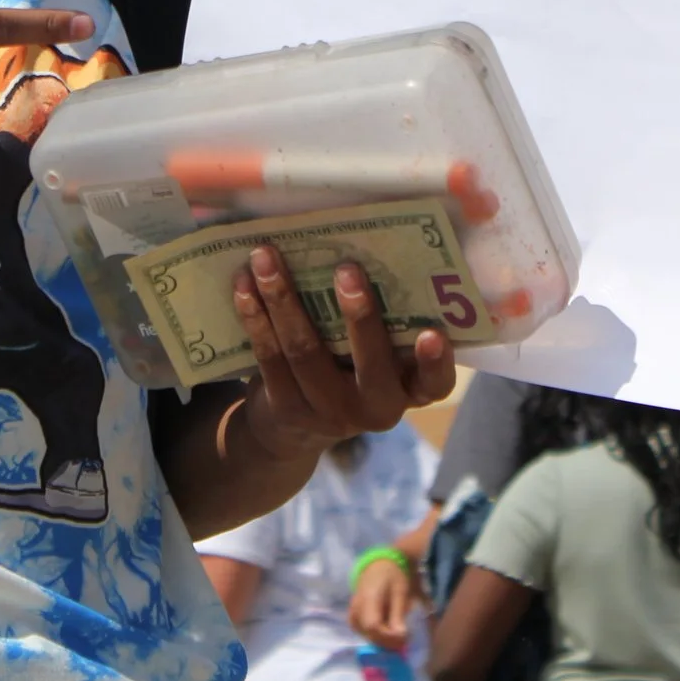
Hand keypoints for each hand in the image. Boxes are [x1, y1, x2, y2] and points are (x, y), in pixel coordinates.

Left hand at [231, 248, 456, 461]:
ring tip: (267, 257)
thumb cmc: (349, 374)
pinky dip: (255, 318)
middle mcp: (374, 408)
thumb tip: (365, 248)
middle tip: (347, 268)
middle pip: (369, 362)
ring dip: (284, 299)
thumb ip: (385, 326)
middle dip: (359, 314)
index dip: (436, 361)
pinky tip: (244, 286)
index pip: (435, 383)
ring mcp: (328, 412)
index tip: (432, 332)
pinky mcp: (286, 408)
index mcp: (407, 390)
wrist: (294, 432)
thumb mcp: (378, 362)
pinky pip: (269, 357)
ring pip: (306, 351)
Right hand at [349, 553, 418, 649]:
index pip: (373, 626)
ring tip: (399, 634)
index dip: (388, 636)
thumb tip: (401, 637)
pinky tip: (388, 631)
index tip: (405, 637)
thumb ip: (398, 616)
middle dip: (389, 641)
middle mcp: (356, 608)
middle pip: (370, 634)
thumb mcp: (399, 593)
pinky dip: (378, 636)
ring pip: (367, 636)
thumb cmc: (392, 577)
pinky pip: (365, 633)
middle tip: (406, 639)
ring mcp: (353, 614)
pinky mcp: (354, 619)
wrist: (379, 567)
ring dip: (384, 640)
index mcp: (367, 598)